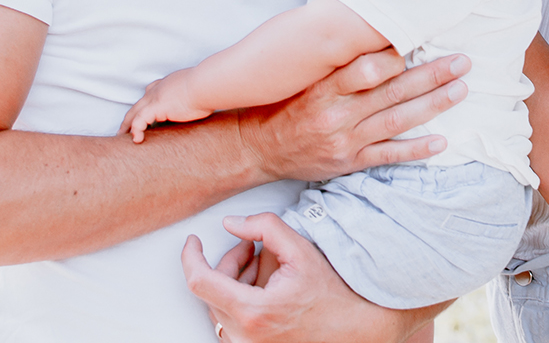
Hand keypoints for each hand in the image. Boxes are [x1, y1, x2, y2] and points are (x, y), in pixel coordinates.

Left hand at [119, 68, 212, 142]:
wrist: (208, 84)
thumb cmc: (210, 87)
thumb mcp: (201, 90)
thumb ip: (196, 98)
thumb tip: (204, 104)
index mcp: (169, 84)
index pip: (152, 91)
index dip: (146, 101)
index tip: (144, 110)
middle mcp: (159, 89)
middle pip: (139, 103)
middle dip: (131, 115)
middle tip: (124, 127)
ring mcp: (156, 97)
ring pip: (134, 112)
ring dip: (127, 125)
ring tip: (121, 136)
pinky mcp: (156, 107)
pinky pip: (139, 121)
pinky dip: (136, 131)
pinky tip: (137, 140)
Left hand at [182, 213, 416, 342]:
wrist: (350, 326)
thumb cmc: (328, 291)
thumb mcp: (299, 249)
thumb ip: (263, 228)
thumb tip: (231, 223)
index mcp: (253, 311)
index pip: (200, 282)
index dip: (191, 257)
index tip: (192, 242)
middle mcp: (244, 337)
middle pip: (212, 291)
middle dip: (228, 263)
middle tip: (252, 249)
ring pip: (219, 306)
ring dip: (234, 281)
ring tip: (263, 268)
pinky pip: (229, 321)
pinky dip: (238, 298)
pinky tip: (262, 287)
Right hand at [238, 49, 469, 182]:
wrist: (254, 148)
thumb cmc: (283, 103)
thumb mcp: (301, 75)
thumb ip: (336, 61)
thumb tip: (374, 31)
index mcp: (323, 86)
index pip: (366, 68)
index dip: (398, 55)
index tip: (424, 40)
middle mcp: (335, 113)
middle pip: (392, 91)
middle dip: (431, 75)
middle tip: (462, 62)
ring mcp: (344, 140)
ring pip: (395, 121)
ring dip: (432, 105)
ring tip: (460, 90)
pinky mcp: (348, 162)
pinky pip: (387, 156)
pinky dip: (416, 150)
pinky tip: (441, 141)